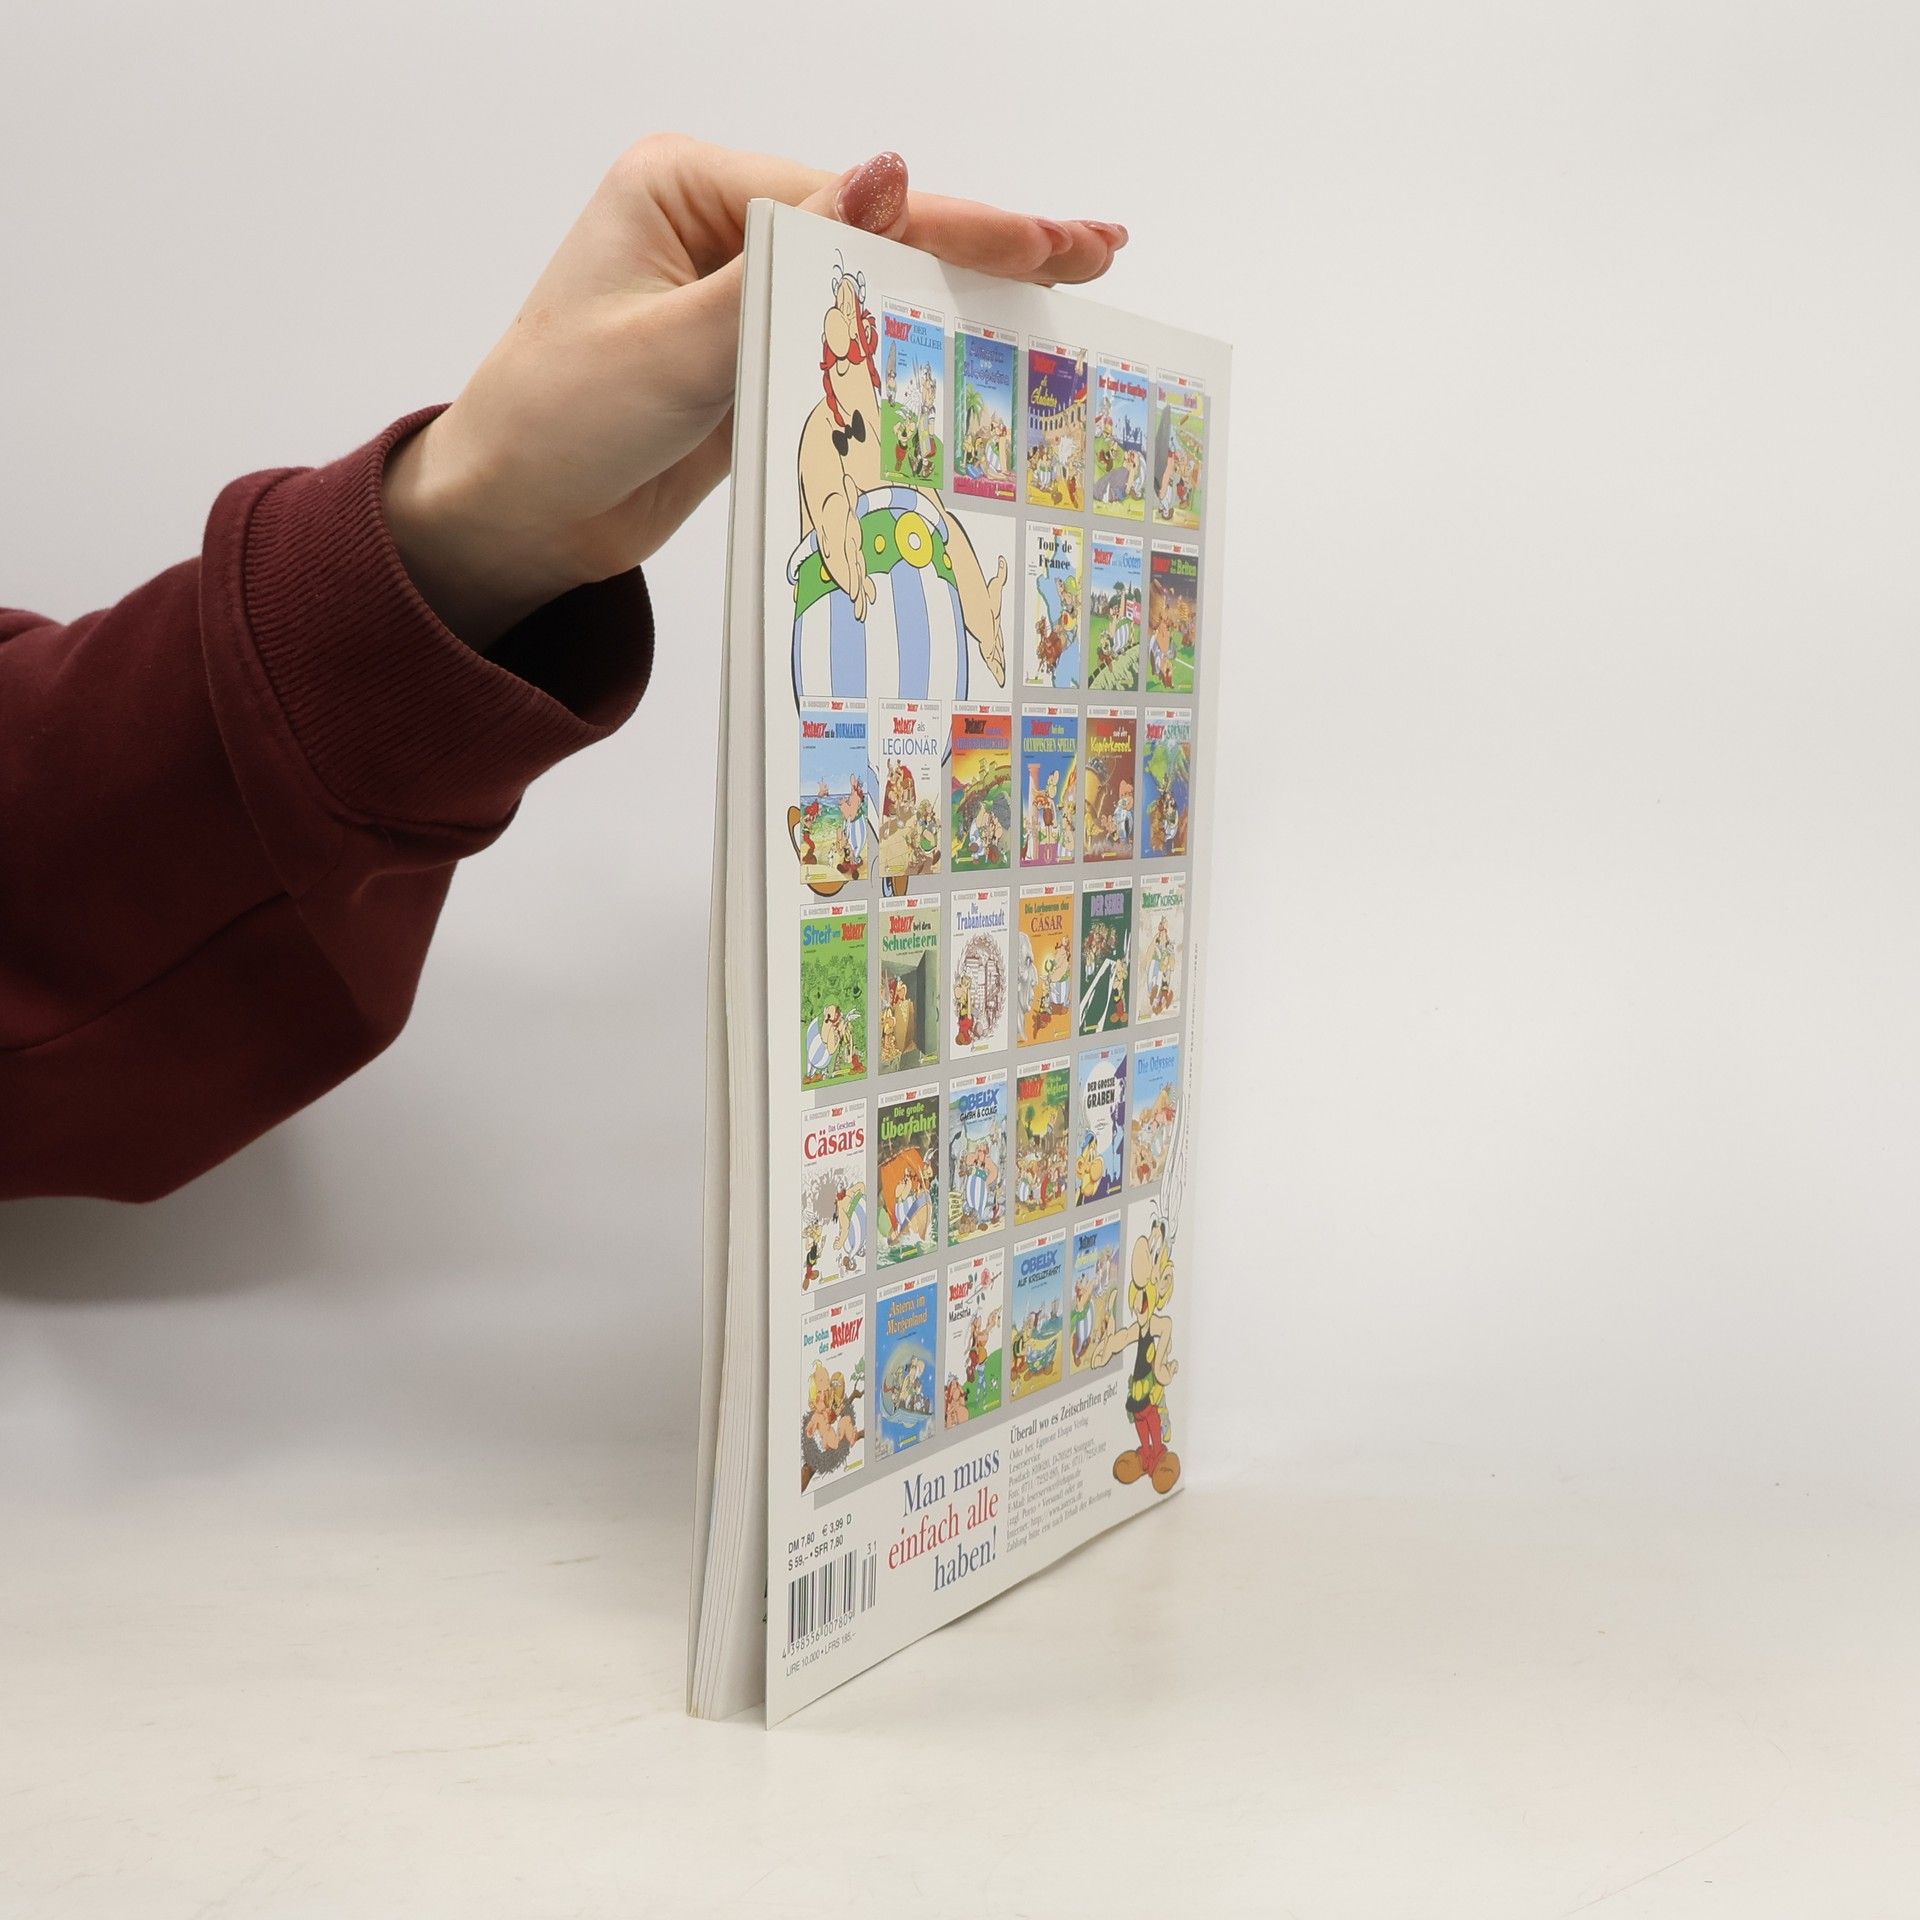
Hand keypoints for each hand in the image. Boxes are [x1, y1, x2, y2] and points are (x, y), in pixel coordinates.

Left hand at [384, 136, 1125, 645]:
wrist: (511, 521)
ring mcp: (742, 295)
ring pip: (874, 291)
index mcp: (690, 189)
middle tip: (1096, 250)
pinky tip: (980, 351)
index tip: (1052, 241)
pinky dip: (914, 351)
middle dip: (986, 246)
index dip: (957, 225)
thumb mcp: (672, 346)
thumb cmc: (556, 423)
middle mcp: (722, 229)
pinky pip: (849, 349)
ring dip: (962, 297)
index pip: (848, 201)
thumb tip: (890, 176)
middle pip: (876, 233)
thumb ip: (787, 272)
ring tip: (1066, 294)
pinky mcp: (753, 360)